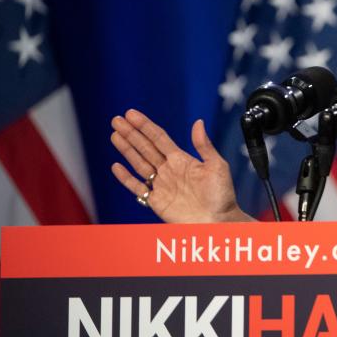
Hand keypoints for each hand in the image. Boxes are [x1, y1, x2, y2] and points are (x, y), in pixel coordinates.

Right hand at [110, 109, 251, 222]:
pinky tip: (116, 166)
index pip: (159, 138)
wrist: (218, 222)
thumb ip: (204, 146)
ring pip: (139, 163)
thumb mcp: (217, 166)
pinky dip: (126, 178)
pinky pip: (137, 187)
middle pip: (146, 147)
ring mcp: (161, 185)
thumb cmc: (222, 195)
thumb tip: (198, 122)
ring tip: (115, 134)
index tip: (131, 114)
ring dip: (126, 149)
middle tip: (116, 120)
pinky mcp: (156, 201)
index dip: (145, 126)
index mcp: (182, 160)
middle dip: (131, 133)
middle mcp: (169, 170)